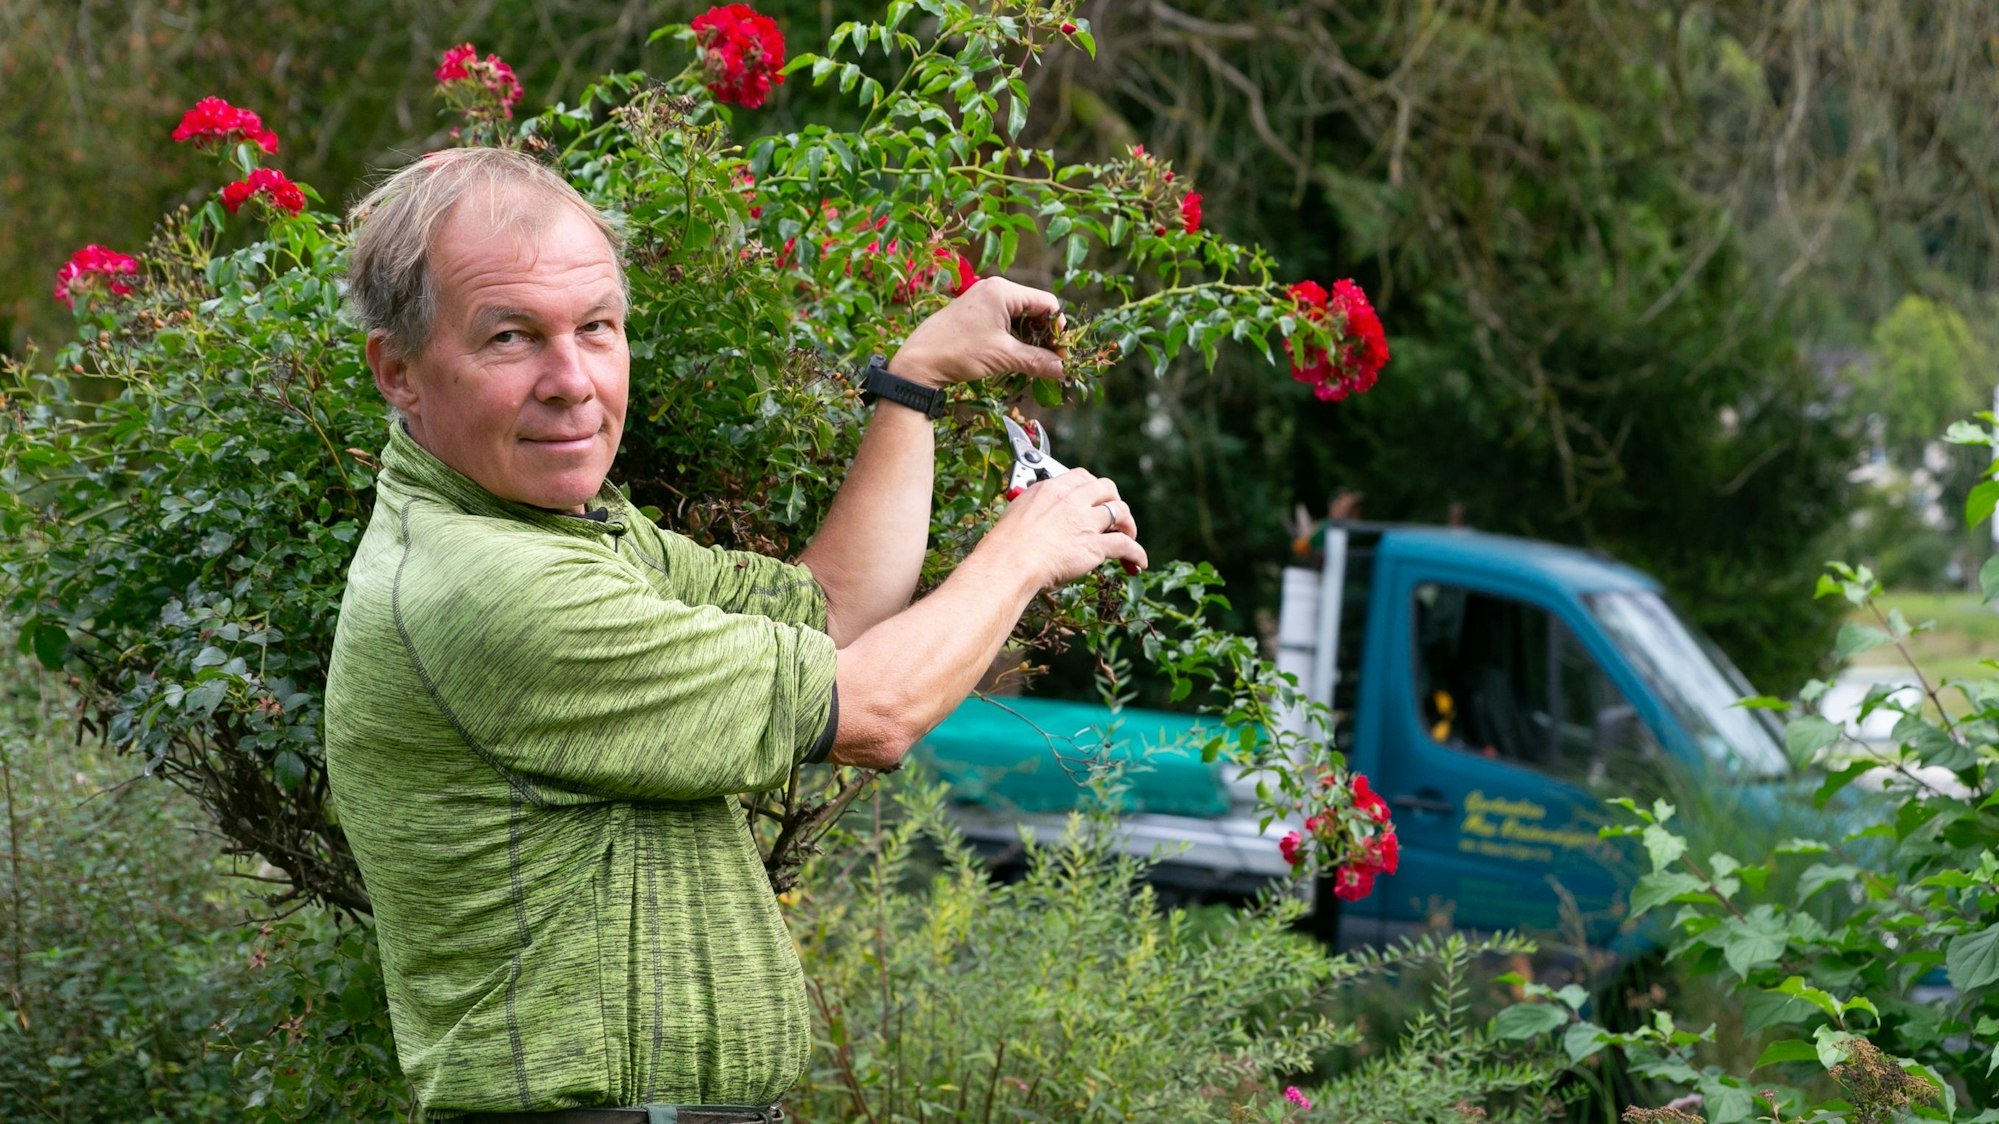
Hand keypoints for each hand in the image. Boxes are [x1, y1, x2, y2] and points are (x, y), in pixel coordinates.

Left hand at [887, 277, 1062, 387]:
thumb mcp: (1003, 357)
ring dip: (1031, 339)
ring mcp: (983, 301)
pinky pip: (1005, 322)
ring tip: (1035, 362)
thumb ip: (1037, 361)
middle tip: (1052, 360)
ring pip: (1020, 317)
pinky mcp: (975, 315)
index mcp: (1003, 291)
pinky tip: (1017, 357)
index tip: (1061, 353)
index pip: (1047, 303)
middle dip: (1046, 334)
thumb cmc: (959, 352)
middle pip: (1035, 309)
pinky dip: (1015, 339)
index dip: (1058, 328)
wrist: (918, 362)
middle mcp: (994, 290)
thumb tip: (1063, 369)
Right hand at [980, 468, 1145, 588]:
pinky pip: (1125, 545)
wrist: (1010, 562)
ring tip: (1128, 536)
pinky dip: (1136, 553)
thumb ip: (1035, 507)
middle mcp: (1072, 500)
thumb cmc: (1007, 544)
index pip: (1082, 477)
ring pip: (1121, 512)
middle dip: (1114, 500)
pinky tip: (1139, 562)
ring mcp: (1086, 522)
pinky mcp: (1095, 545)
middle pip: (1107, 488)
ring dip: (1128, 524)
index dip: (1093, 488)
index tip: (1093, 499)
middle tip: (1113, 516)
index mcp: (1052, 489)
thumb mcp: (1018, 512)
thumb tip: (1037, 513)